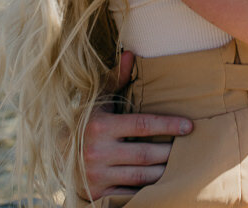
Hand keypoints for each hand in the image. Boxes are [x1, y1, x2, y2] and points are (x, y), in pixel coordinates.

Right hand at [79, 49, 193, 200]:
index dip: (168, 126)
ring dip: (164, 172)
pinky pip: (131, 192)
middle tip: (189, 148)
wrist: (58, 157)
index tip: (189, 126)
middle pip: (146, 155)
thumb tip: (129, 54)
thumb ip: (115, 80)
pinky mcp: (99, 193)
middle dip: (170, 152)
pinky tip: (162, 183)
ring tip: (180, 165)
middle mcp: (98, 152)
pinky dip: (148, 189)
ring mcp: (98, 175)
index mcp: (101, 127)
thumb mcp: (98, 102)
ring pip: (142, 176)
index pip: (142, 125)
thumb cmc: (86, 123)